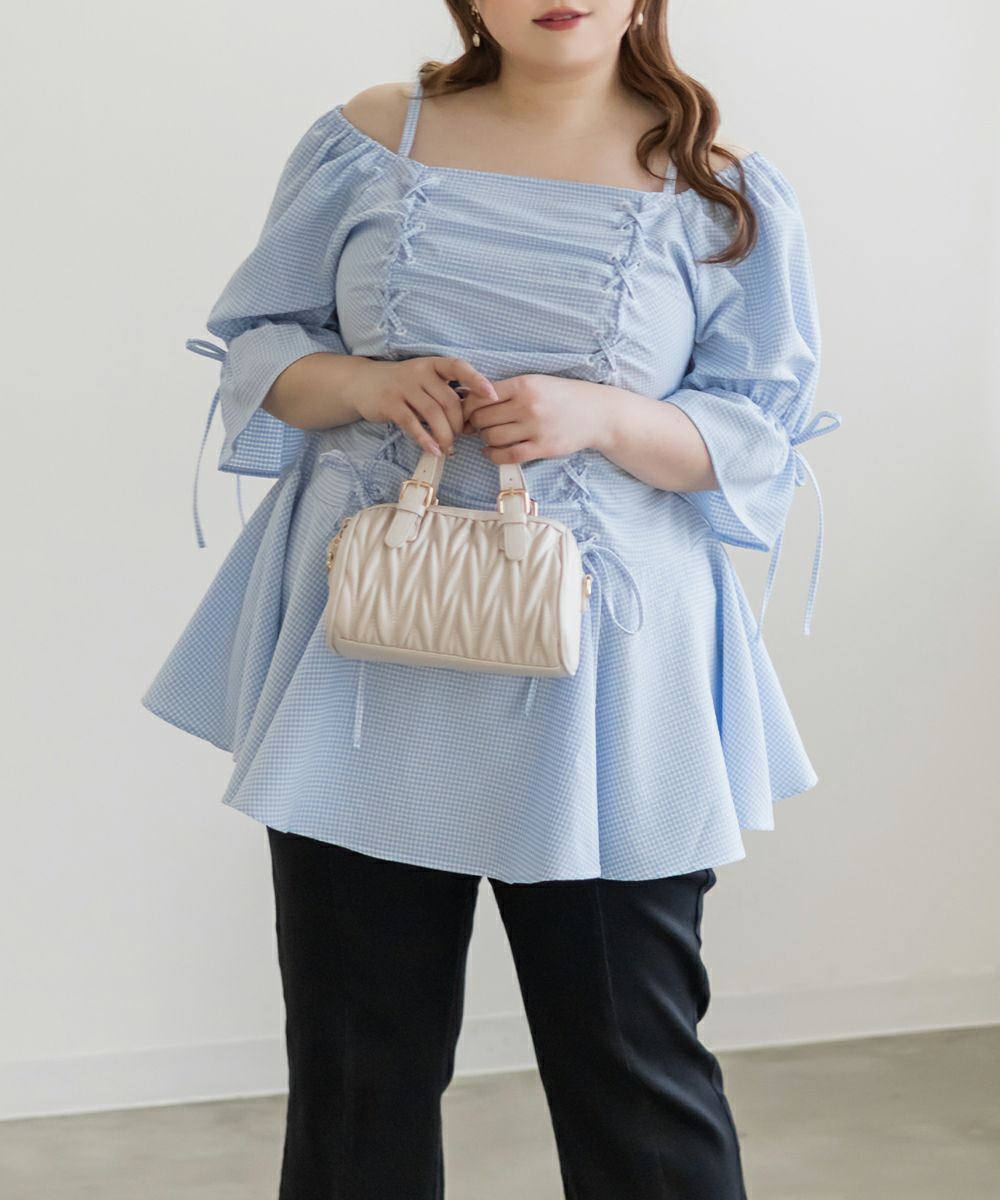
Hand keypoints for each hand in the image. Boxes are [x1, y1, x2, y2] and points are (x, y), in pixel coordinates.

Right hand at [348, 356, 498, 457]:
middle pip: (448, 400)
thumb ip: (445, 392)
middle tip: (461, 437)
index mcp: (433, 364)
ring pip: (433, 414)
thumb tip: (473, 416)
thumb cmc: (404, 384)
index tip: (493, 396)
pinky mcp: (389, 404)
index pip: (459, 367)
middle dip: (459, 423)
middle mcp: (419, 372)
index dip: (477, 380)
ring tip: (449, 449)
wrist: (363, 383)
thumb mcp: (425, 380)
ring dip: (445, 435)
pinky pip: (412, 424)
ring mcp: (403, 387)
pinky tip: (434, 450)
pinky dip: (425, 439)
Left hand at [461, 374, 610, 463]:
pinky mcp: (542, 447)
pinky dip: (493, 455)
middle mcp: (528, 405)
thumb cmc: (564, 396)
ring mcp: (535, 428)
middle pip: (482, 418)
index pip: (481, 396)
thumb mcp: (537, 382)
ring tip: (489, 437)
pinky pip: (508, 455)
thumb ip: (508, 390)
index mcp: (524, 384)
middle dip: (474, 424)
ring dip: (485, 439)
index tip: (467, 411)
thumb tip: (471, 398)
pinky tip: (491, 452)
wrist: (597, 413)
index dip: (467, 406)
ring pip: (492, 437)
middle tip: (477, 426)